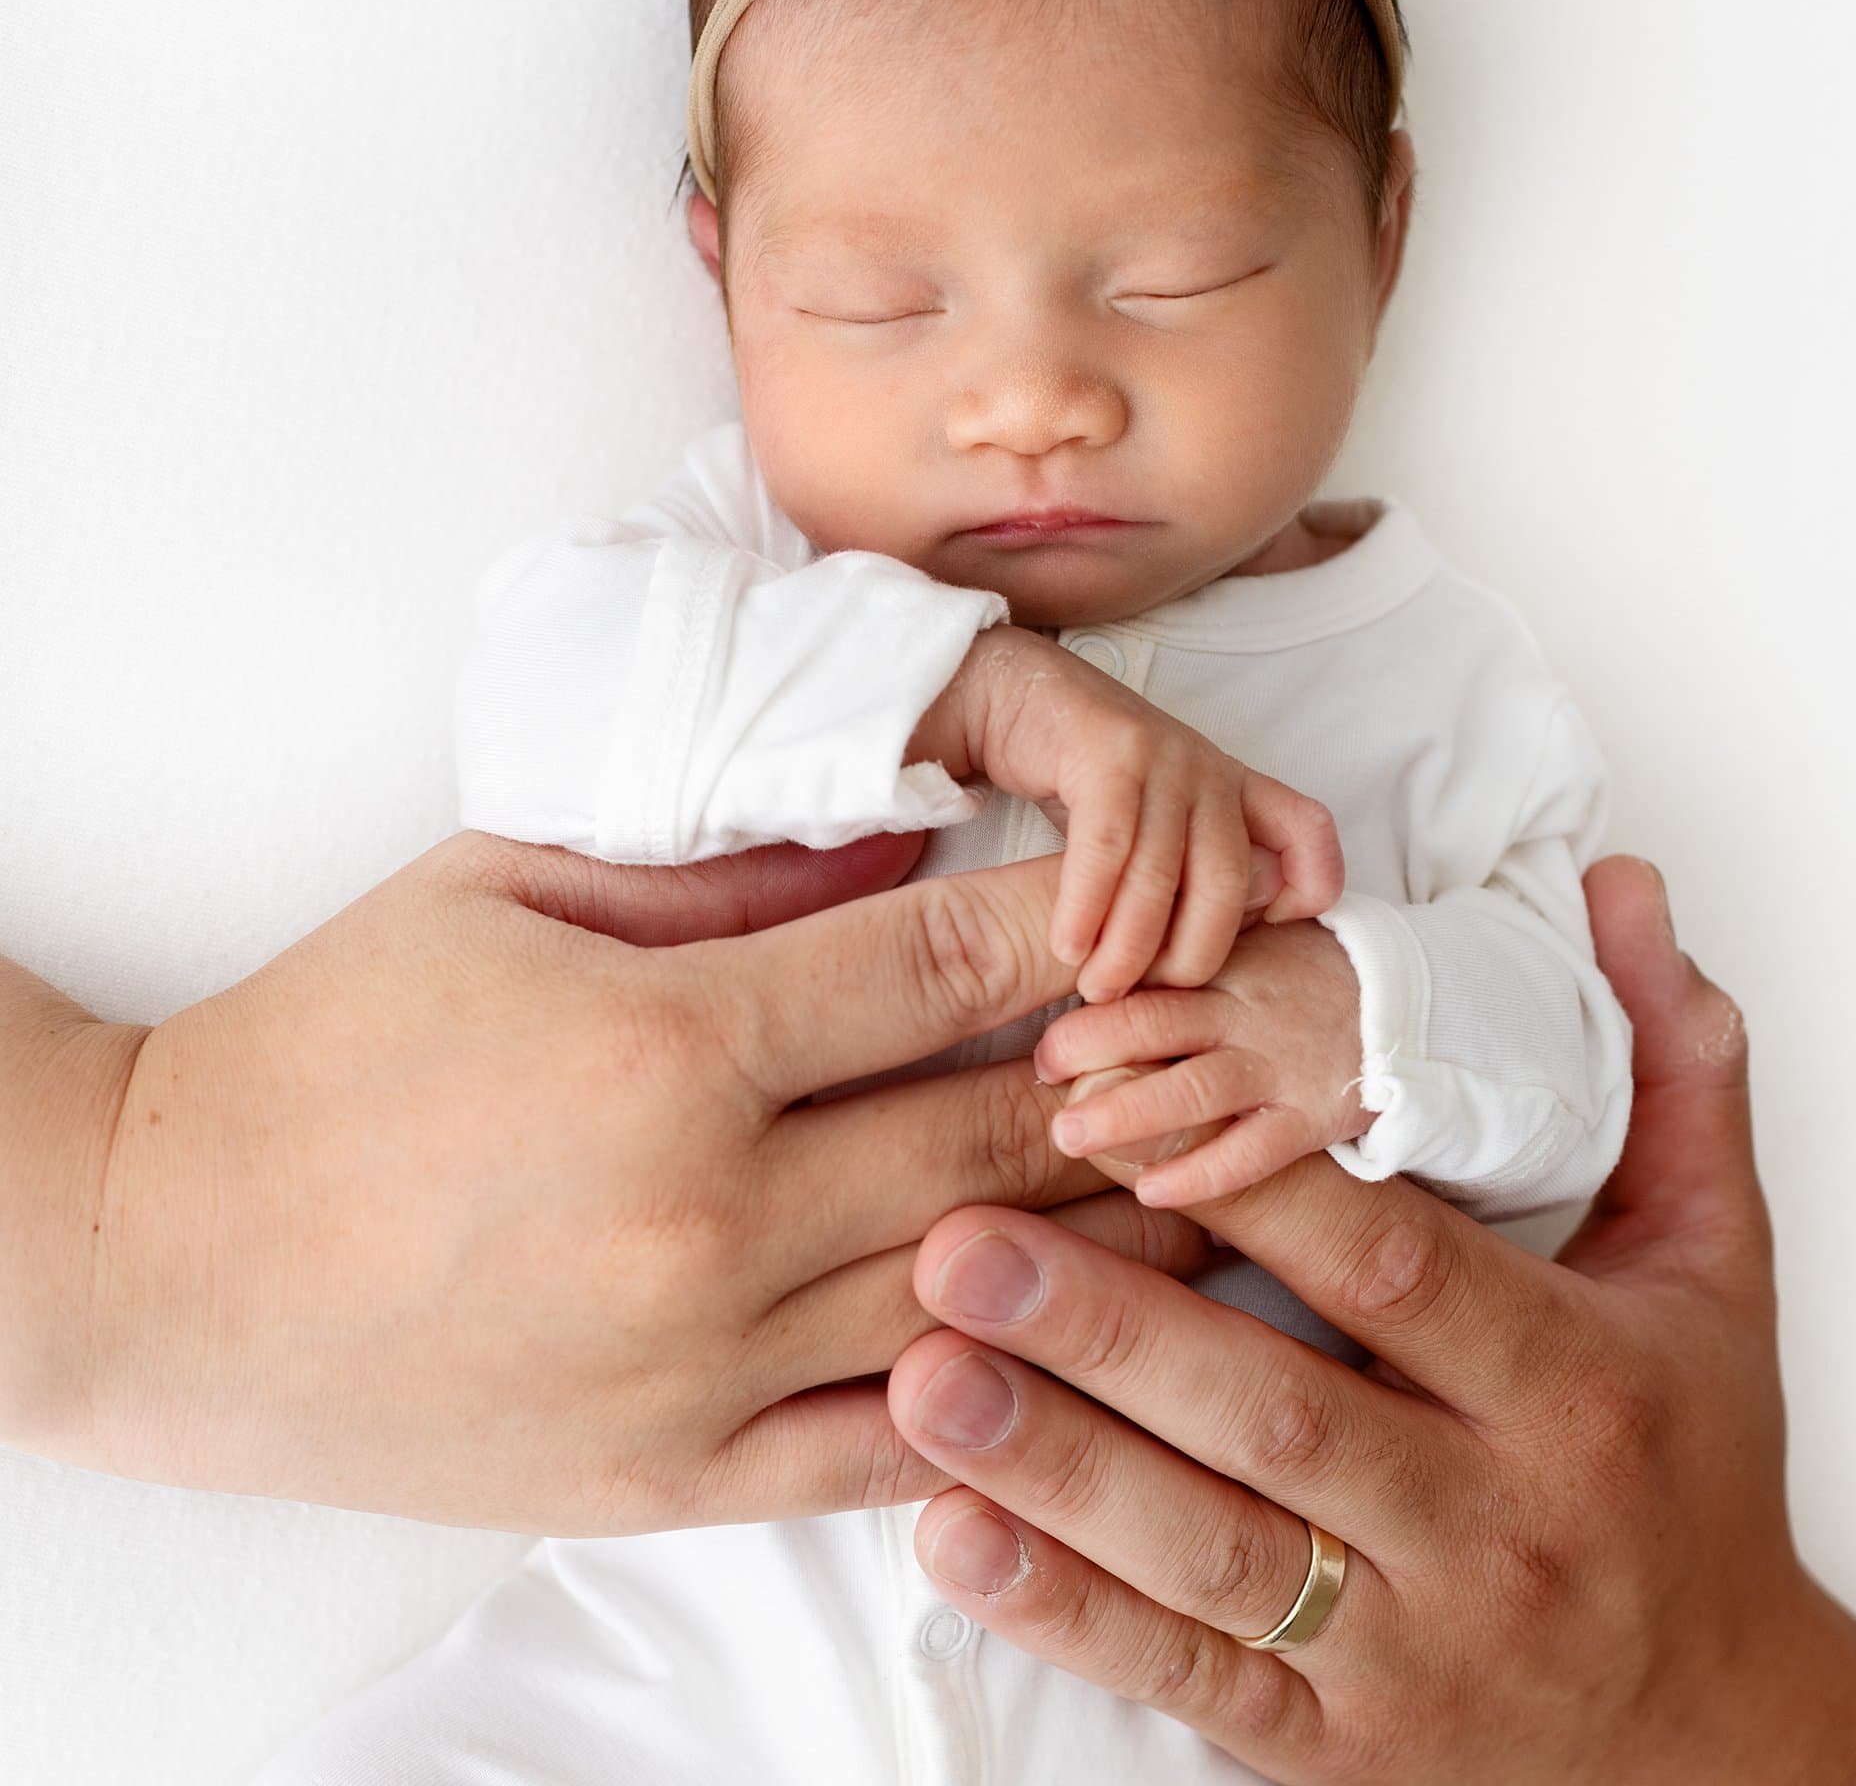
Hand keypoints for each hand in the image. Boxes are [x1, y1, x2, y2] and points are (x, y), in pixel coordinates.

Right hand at [9, 831, 1210, 1533]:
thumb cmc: (333, 1043)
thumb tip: (909, 832)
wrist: (168, 1259)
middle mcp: (711, 1214)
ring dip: (1121, 1232)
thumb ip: (728, 865)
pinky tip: (1098, 1347)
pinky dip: (1011, 1391)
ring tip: (1220, 1180)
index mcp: (672, 1043)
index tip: (1165, 907)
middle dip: (1142, 1076)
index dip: (1086, 926)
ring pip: (985, 1288)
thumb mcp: (510, 889)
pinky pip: (892, 1442)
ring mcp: (703, 1363)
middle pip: (1005, 1134)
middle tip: (1237, 1039)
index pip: (952, 967)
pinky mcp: (675, 1474)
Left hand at [885, 859, 1855, 1781]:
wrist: (1722, 1732)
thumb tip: (1622, 887)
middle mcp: (1490, 1522)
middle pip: (1280, 1413)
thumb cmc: (1692, 1459)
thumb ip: (1670, 1069)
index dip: (1260, 1192)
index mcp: (1572, 1383)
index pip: (1401, 1271)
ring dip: (1056, 1465)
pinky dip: (1068, 1611)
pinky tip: (953, 1536)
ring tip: (922, 1373)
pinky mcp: (1337, 1742)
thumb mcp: (1715, 1262)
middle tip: (957, 1243)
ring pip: (1214, 1553)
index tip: (1117, 1110)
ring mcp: (1408, 1648)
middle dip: (1112, 1330)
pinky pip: (1191, 1678)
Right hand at [911, 625, 1343, 1001]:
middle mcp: (1209, 769)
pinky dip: (1087, 906)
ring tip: (1098, 989)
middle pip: (1229, 879)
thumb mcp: (1153, 828)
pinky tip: (1067, 946)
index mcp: (1234, 786)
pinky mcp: (1110, 750)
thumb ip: (1191, 875)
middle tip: (1149, 999)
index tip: (1270, 938)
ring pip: (1162, 872)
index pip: (1309, 829)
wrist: (1017, 695)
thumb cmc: (1083, 782)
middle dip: (1191, 954)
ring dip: (1128, 945)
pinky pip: (1108, 846)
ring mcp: (1163, 756)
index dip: (1311, 886)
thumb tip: (1219, 944)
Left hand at [1033, 920, 1364, 1208]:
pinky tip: (1150, 1192)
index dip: (1086, 1003)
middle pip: (1155, 1024)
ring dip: (1126, 1114)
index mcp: (1221, 962)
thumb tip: (1088, 950)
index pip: (1144, 973)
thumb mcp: (1248, 940)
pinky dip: (1200, 1173)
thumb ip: (1181, 948)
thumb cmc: (1306, 975)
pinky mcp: (1311, 1116)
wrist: (1412, 1006)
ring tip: (1068, 1134)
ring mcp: (1279, 1065)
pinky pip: (1250, 1151)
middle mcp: (1244, 1011)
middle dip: (1089, 1050)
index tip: (1042, 1034)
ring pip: (1193, 1089)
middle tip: (1039, 1074)